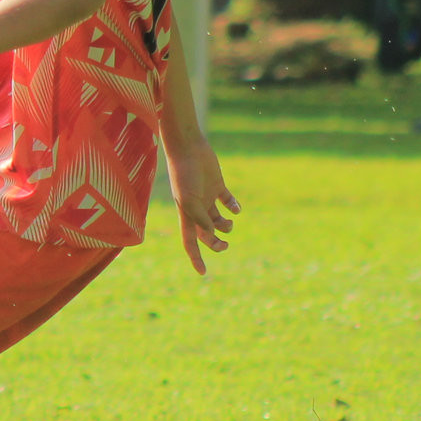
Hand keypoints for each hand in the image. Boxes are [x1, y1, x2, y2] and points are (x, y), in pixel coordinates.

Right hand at [165, 134, 238, 275]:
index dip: (195, 258)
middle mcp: (196, 208)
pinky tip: (235, 208)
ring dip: (226, 226)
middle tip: (225, 245)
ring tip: (229, 223)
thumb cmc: (184, 173)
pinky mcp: (217, 185)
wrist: (187, 148)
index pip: (190, 242)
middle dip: (215, 243)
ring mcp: (207, 197)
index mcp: (186, 214)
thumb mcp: (190, 199)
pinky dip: (234, 208)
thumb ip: (200, 217)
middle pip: (206, 234)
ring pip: (218, 220)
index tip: (203, 273)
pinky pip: (228, 202)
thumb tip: (212, 233)